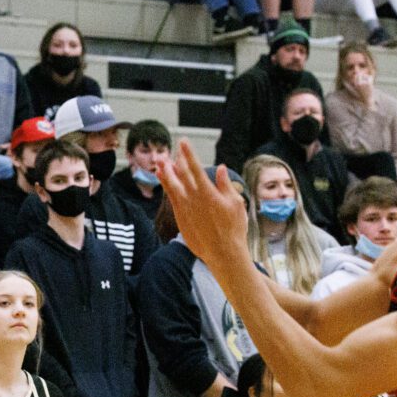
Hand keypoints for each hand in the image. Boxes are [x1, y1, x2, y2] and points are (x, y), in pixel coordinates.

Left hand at [157, 141, 249, 271]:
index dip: (188, 154)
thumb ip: (225, 185)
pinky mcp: (181, 220)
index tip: (183, 142)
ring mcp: (185, 210)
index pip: (195, 168)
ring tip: (160, 163)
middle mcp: (193, 200)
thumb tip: (220, 168)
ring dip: (166, 174)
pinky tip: (165, 181)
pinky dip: (167, 188)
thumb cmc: (234, 229)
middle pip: (181, 176)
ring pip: (172, 187)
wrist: (223, 254)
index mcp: (208, 193)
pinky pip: (172, 200)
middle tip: (168, 151)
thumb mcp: (236, 204)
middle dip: (174, 162)